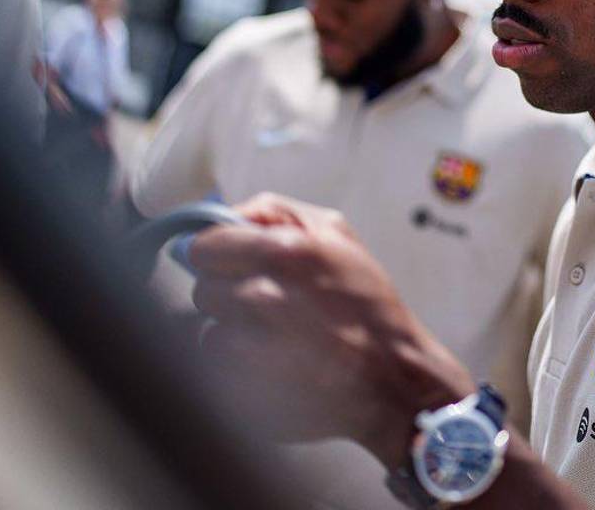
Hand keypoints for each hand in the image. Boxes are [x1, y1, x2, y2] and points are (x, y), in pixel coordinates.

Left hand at [188, 193, 475, 466]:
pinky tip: (271, 356)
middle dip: (228, 292)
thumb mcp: (337, 233)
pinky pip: (219, 362)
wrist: (390, 372)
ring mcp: (253, 343)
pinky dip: (237, 359)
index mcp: (284, 251)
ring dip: (233, 329)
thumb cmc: (367, 303)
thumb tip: (223, 218)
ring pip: (209, 327)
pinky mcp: (247, 381)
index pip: (206, 245)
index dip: (218, 253)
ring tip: (274, 332)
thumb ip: (275, 212)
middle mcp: (263, 295)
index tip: (232, 261)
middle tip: (265, 299)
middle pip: (204, 288)